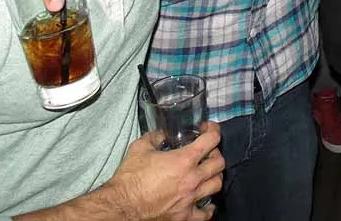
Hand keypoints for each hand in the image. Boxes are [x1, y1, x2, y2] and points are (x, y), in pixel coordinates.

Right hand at [105, 121, 223, 219]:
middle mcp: (192, 179)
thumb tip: (161, 134)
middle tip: (207, 152)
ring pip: (217, 185)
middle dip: (215, 153)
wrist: (120, 206)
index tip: (208, 129)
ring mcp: (190, 199)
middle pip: (219, 163)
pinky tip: (205, 202)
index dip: (213, 130)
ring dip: (214, 176)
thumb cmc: (129, 178)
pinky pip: (205, 213)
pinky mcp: (184, 216)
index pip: (211, 140)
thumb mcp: (139, 148)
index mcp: (184, 160)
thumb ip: (154, 137)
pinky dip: (208, 207)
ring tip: (207, 174)